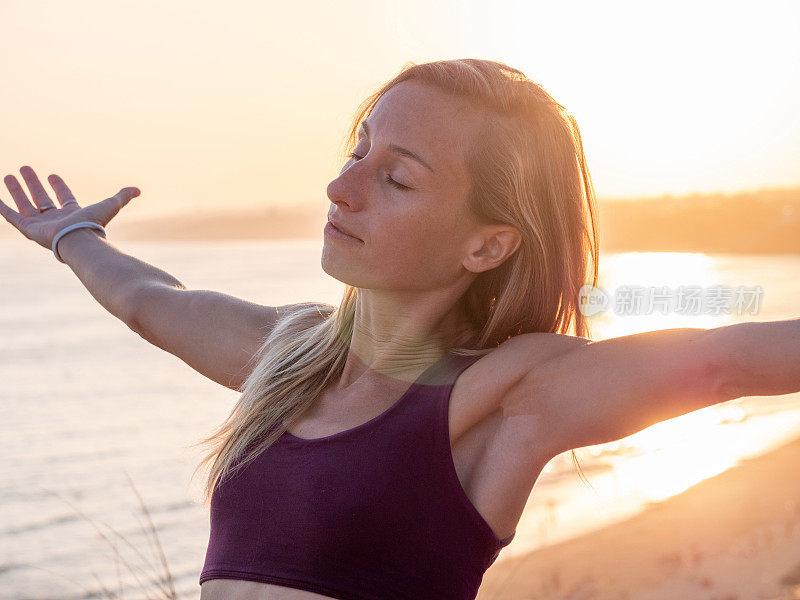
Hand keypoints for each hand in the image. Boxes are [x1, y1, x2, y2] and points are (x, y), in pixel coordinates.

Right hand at [0, 165, 139, 250]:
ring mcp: (41, 224)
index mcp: (72, 213)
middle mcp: (56, 219)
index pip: (64, 197)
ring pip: (25, 204)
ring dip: (17, 190)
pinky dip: (2, 208)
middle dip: (33, 184)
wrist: (79, 240)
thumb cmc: (93, 224)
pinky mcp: (28, 229)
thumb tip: (138, 190)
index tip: (52, 175)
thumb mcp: (110, 206)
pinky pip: (11, 217)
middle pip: (42, 198)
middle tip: (25, 169)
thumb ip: (122, 197)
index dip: (58, 186)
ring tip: (9, 175)